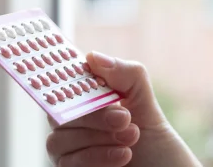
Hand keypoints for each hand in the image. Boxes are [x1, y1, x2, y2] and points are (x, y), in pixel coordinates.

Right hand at [46, 52, 200, 166]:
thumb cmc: (154, 138)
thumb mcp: (144, 99)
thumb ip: (124, 73)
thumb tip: (92, 57)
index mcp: (83, 100)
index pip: (60, 85)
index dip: (63, 81)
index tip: (83, 84)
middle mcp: (71, 124)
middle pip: (59, 114)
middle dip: (95, 115)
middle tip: (125, 117)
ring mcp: (69, 150)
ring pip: (59, 140)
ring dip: (99, 138)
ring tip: (131, 137)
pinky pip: (67, 163)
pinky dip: (96, 157)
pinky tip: (124, 156)